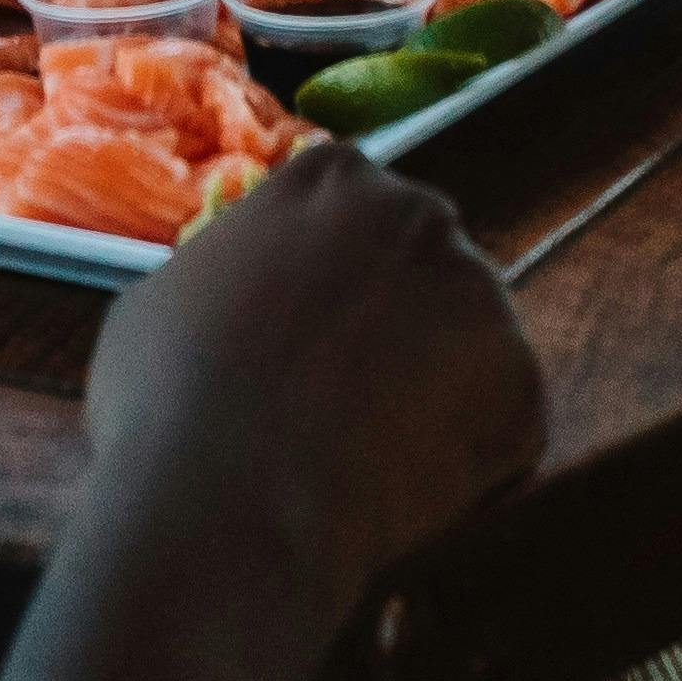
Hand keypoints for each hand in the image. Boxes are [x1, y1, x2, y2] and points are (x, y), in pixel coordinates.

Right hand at [84, 142, 543, 597]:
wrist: (230, 503)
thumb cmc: (168, 402)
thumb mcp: (159, 300)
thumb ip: (221, 275)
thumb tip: (229, 296)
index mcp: (330, 177)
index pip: (352, 211)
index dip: (331, 280)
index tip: (310, 335)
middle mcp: (420, 213)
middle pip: (422, 264)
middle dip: (397, 325)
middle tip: (347, 400)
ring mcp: (482, 294)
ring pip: (468, 345)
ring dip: (434, 392)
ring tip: (367, 459)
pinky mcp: (523, 383)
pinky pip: (501, 424)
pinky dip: (467, 462)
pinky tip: (404, 495)